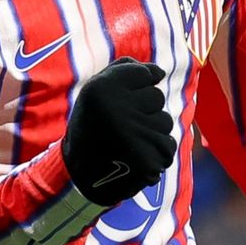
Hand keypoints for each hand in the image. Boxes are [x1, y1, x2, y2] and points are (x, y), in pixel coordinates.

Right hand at [62, 57, 176, 205]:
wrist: (77, 175)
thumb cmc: (91, 124)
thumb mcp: (94, 89)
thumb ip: (123, 70)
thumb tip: (159, 72)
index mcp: (102, 88)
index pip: (146, 73)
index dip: (139, 85)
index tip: (123, 98)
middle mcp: (118, 109)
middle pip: (157, 96)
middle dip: (145, 108)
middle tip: (122, 123)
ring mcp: (135, 136)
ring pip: (165, 121)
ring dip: (151, 130)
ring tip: (127, 141)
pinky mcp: (148, 161)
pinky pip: (167, 145)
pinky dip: (155, 151)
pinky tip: (135, 156)